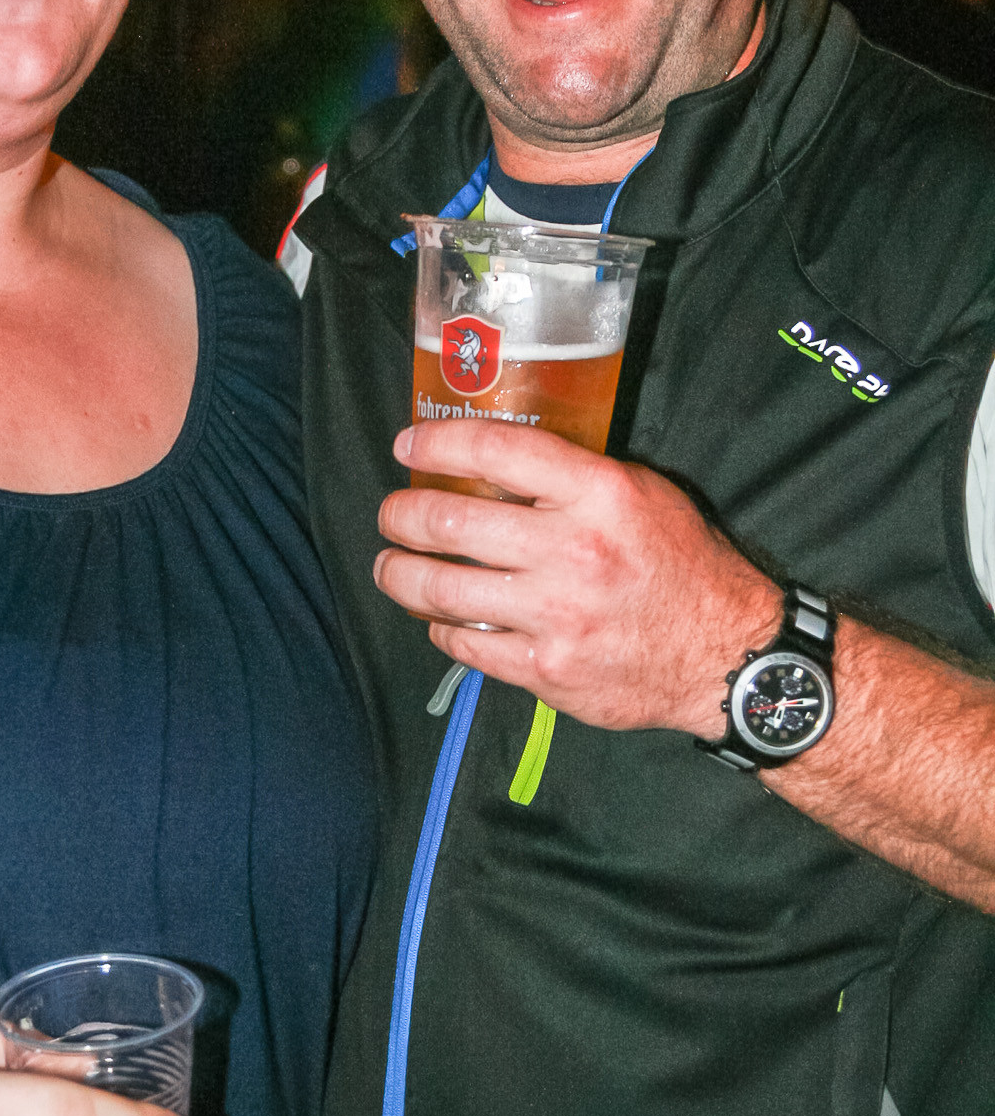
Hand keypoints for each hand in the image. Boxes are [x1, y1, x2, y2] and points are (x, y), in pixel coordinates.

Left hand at [376, 420, 778, 737]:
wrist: (725, 655)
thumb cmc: (682, 564)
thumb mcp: (642, 494)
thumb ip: (573, 476)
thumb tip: (495, 462)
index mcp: (599, 494)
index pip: (497, 451)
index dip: (437, 445)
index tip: (407, 447)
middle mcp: (573, 552)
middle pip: (450, 523)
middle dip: (402, 516)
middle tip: (392, 515)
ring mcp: (557, 616)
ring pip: (443, 590)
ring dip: (400, 575)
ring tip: (391, 566)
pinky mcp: (547, 670)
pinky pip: (466, 645)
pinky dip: (440, 627)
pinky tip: (438, 617)